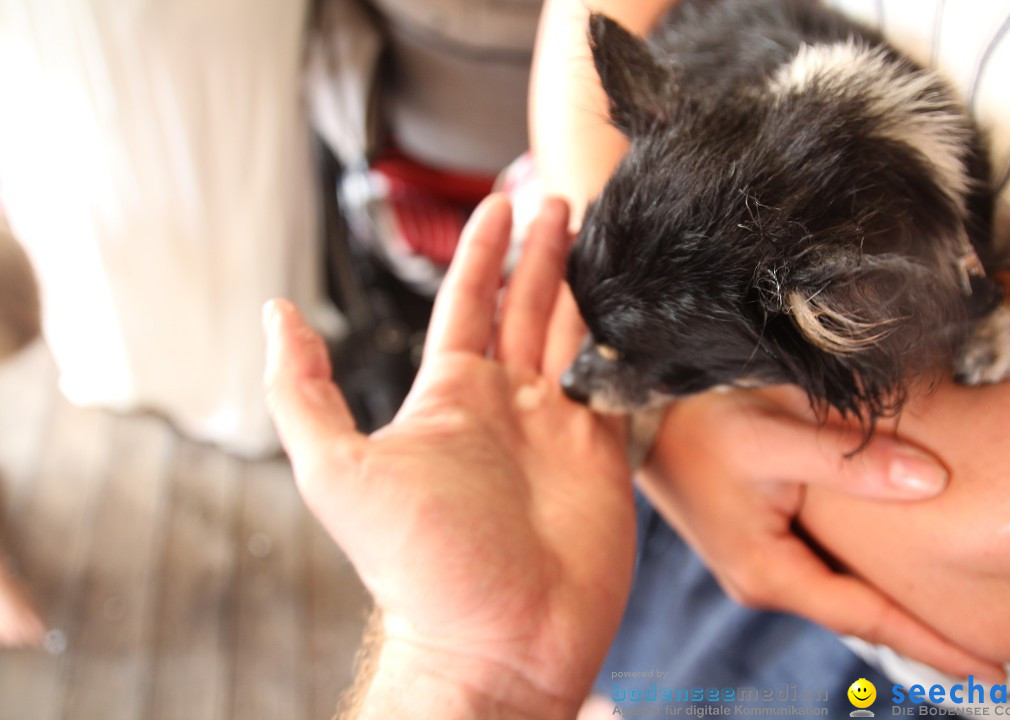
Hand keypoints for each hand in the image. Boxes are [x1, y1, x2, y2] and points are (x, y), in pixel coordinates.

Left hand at [264, 196, 634, 719]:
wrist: (493, 643)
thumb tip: (277, 315)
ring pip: (574, 336)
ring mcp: (556, 431)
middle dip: (541, 252)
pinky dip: (625, 344)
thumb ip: (303, 390)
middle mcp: (504, 407)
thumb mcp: (336, 470)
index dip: (484, 251)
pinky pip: (616, 386)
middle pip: (527, 308)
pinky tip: (635, 310)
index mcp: (448, 399)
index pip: (468, 304)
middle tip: (559, 199)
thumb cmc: (415, 567)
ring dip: (584, 285)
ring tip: (599, 233)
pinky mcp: (602, 460)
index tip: (499, 206)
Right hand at [640, 386, 1005, 679]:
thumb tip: (931, 481)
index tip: (989, 671)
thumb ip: (850, 460)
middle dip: (918, 633)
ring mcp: (754, 565)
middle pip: (855, 614)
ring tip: (948, 617)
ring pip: (837, 591)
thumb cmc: (693, 422)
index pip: (867, 618)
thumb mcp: (771, 434)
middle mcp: (760, 581)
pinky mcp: (752, 542)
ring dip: (889, 603)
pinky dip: (860, 574)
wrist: (632, 413)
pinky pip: (819, 568)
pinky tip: (888, 569)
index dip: (931, 643)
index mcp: (766, 571)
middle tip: (985, 656)